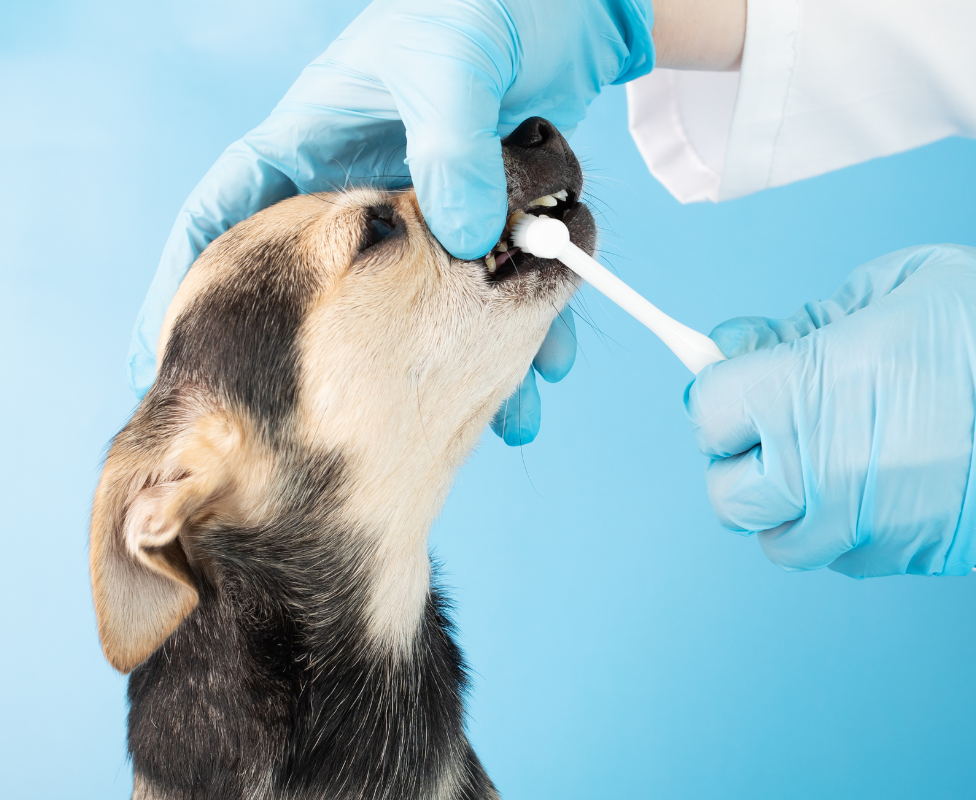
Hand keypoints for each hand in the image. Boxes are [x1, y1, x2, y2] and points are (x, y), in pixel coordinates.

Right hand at [128, 0, 653, 444]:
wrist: (571, 3)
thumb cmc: (486, 2)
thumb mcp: (453, 62)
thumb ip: (449, 145)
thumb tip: (460, 239)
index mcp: (317, 139)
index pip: (231, 213)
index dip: (187, 282)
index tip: (161, 354)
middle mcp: (366, 190)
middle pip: (333, 291)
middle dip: (342, 361)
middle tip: (337, 427)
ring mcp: (428, 214)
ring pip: (426, 310)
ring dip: (458, 367)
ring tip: (485, 420)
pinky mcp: (490, 224)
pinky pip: (498, 294)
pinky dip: (525, 336)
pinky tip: (543, 374)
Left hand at [684, 245, 975, 577]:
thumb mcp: (900, 286)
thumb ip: (805, 323)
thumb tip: (741, 347)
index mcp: (818, 387)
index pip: (708, 413)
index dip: (716, 391)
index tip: (737, 377)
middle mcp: (831, 469)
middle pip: (726, 493)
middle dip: (736, 455)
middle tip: (772, 420)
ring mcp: (872, 525)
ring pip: (777, 538)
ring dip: (783, 499)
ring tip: (827, 451)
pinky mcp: (911, 558)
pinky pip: (840, 554)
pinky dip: (837, 524)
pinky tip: (876, 478)